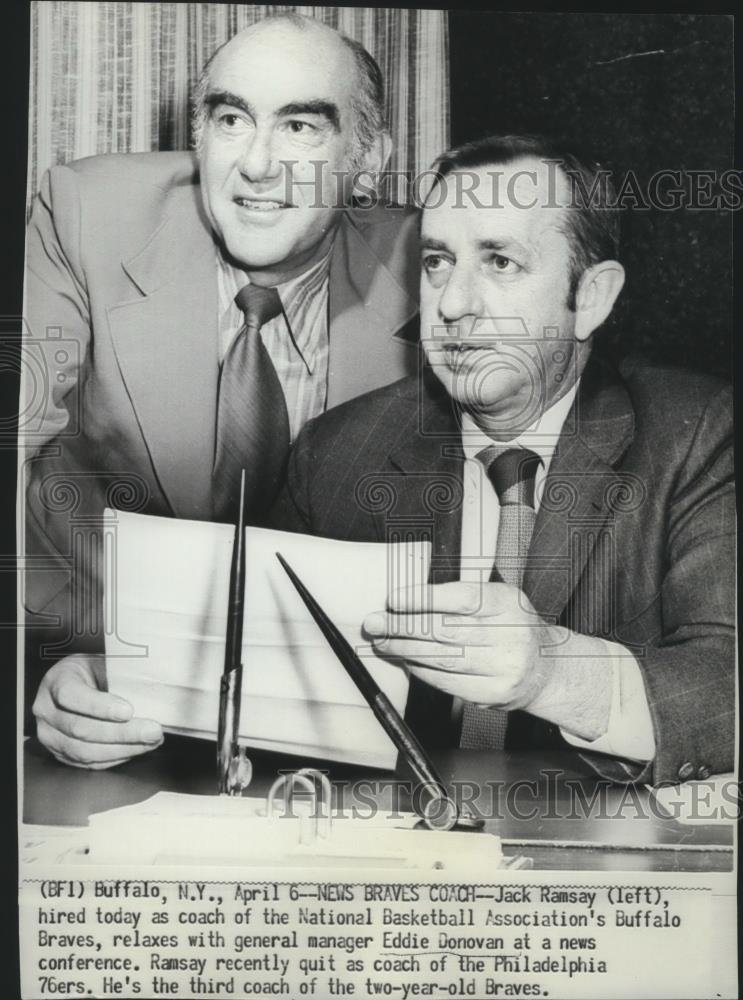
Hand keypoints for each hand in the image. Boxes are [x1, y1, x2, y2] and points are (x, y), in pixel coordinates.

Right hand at [32, 655, 163, 768]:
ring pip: (84, 751)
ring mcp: (50, 736)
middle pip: (80, 728)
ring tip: (150, 742)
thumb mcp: (103, 661)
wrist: (77, 683)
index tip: (129, 710)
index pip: (71, 696)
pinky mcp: (60, 754)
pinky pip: (87, 763)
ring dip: (123, 749)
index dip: (99, 706)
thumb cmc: (94, 670)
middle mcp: (46, 711)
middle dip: (121, 733)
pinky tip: (136, 750)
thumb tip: (153, 687)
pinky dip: (115, 758)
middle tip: (152, 731)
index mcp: (55, 681)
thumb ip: (119, 673)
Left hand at [364, 581, 612, 737]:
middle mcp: (509, 634)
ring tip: (382, 642)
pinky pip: (447, 682)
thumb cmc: (511, 625)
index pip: (462, 598)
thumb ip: (460, 597)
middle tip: (375, 624)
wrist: (545, 667)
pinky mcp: (493, 693)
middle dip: (402, 627)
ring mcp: (503, 667)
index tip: (394, 599)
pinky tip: (405, 662)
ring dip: (405, 650)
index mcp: (508, 603)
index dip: (425, 598)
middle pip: (445, 630)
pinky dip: (421, 671)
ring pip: (442, 658)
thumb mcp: (498, 599)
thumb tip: (407, 601)